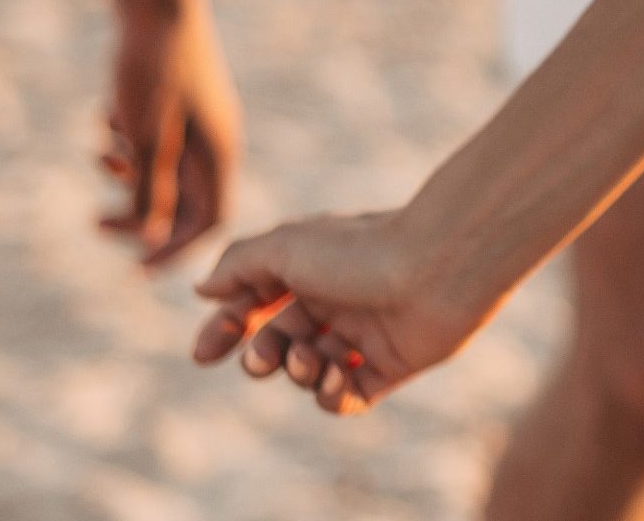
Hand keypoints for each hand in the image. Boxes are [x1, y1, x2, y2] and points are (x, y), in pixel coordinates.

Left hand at [102, 0, 239, 266]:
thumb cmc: (151, 64)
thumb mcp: (143, 135)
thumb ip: (149, 189)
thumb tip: (150, 235)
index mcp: (217, 152)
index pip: (210, 223)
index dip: (175, 253)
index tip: (135, 271)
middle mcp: (213, 140)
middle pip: (184, 202)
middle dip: (139, 217)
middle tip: (93, 224)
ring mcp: (196, 120)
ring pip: (163, 172)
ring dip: (128, 177)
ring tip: (99, 154)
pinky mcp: (175, 102)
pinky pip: (152, 143)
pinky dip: (127, 144)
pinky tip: (105, 119)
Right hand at [191, 208, 484, 417]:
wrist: (439, 265)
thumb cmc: (361, 250)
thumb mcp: (285, 247)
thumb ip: (238, 266)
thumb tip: (203, 290)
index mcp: (311, 267)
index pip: (255, 303)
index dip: (226, 328)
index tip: (204, 353)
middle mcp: (337, 299)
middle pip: (280, 341)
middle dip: (263, 357)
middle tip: (262, 360)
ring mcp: (364, 333)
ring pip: (310, 370)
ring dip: (298, 372)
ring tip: (308, 360)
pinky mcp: (391, 365)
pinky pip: (347, 395)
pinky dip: (330, 394)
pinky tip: (333, 377)